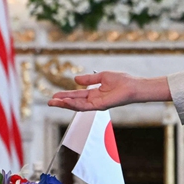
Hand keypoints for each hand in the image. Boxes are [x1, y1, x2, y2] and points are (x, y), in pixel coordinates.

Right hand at [48, 72, 163, 110]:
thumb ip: (88, 79)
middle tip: (50, 102)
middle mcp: (94, 100)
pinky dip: (74, 104)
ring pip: (77, 106)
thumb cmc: (122, 81)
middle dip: (62, 102)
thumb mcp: (102, 77)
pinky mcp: (100, 106)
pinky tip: (66, 102)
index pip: (77, 96)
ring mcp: (96, 104)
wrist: (133, 86)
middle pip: (75, 102)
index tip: (55, 95)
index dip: (66, 95)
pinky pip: (84, 106)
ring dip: (65, 104)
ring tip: (53, 103)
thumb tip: (75, 80)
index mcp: (94, 94)